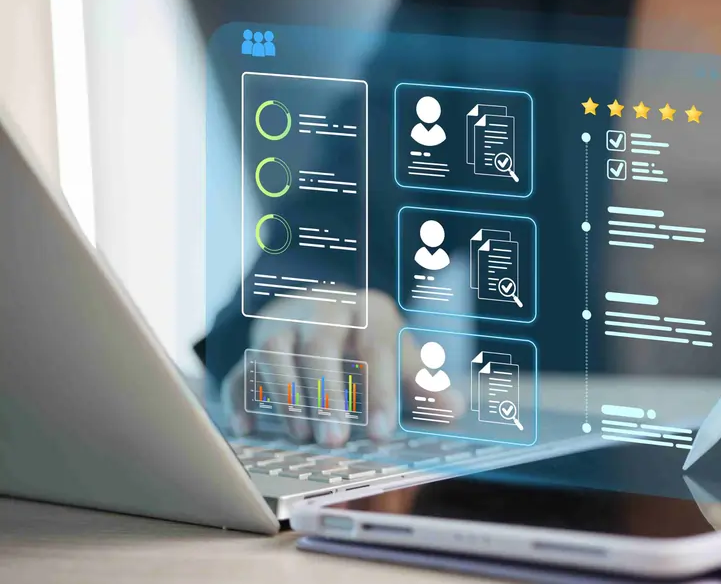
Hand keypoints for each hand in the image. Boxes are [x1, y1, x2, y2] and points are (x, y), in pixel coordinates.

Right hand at [222, 288, 410, 446]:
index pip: (375, 347)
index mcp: (367, 312)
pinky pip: (238, 368)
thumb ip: (425, 386)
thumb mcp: (402, 356)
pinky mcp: (250, 345)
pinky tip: (249, 429)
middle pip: (319, 345)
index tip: (381, 434)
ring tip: (301, 437)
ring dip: (285, 395)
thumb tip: (454, 410)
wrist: (325, 307)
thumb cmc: (371, 343)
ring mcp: (281, 325)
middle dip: (326, 395)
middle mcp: (322, 310)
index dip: (379, 391)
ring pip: (272, 350)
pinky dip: (240, 398)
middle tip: (335, 441)